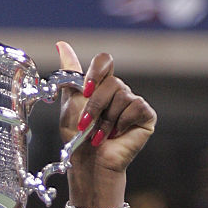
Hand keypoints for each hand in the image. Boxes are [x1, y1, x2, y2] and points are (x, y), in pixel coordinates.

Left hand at [56, 42, 155, 173]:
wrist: (88, 163)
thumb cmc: (78, 138)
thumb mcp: (70, 102)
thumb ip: (70, 73)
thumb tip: (61, 44)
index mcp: (102, 84)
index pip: (105, 61)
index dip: (96, 73)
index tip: (84, 91)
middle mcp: (120, 91)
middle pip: (112, 81)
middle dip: (95, 105)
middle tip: (86, 125)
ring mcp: (134, 103)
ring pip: (123, 95)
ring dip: (107, 120)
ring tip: (101, 136)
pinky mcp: (146, 116)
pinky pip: (136, 107)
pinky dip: (122, 123)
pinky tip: (116, 136)